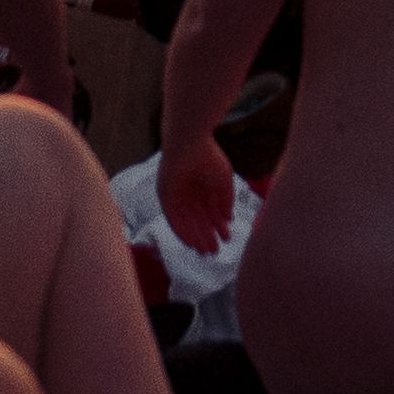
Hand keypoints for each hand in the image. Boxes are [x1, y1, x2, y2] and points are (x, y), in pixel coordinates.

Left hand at [158, 128, 240, 254]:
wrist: (189, 141)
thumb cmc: (208, 156)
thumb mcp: (223, 181)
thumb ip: (225, 200)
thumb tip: (228, 219)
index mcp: (202, 185)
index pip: (209, 211)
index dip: (217, 226)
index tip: (225, 239)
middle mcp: (188, 192)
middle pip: (197, 219)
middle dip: (207, 235)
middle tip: (215, 251)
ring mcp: (176, 194)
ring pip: (186, 222)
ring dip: (195, 237)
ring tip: (205, 251)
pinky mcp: (165, 195)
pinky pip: (172, 218)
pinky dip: (181, 231)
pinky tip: (191, 243)